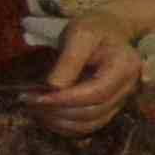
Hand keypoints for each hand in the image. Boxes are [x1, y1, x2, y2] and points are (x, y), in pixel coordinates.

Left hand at [25, 4, 146, 136]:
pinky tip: (46, 115)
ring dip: (59, 122)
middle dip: (58, 111)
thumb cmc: (94, 28)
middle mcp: (127, 88)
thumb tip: (53, 87)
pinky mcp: (109, 109)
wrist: (110, 30)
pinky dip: (65, 126)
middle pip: (93, 112)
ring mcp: (119, 101)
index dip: (66, 99)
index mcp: (124, 67)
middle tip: (28, 102)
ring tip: (34, 108)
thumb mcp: (80, 34)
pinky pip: (87, 126)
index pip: (96, 92)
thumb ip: (69, 59)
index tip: (37, 98)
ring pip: (90, 124)